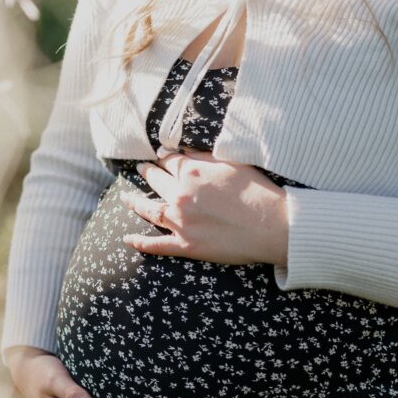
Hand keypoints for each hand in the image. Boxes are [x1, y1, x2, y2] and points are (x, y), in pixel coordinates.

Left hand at [119, 149, 288, 265]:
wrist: (273, 226)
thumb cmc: (258, 192)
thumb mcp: (233, 163)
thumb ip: (205, 157)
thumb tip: (183, 151)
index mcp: (192, 173)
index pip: (170, 162)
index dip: (164, 158)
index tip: (160, 157)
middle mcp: (180, 196)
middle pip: (157, 181)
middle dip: (148, 173)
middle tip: (141, 169)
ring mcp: (180, 222)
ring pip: (149, 209)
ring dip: (134, 202)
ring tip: (124, 197)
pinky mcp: (185, 245)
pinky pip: (156, 245)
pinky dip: (139, 243)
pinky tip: (127, 239)